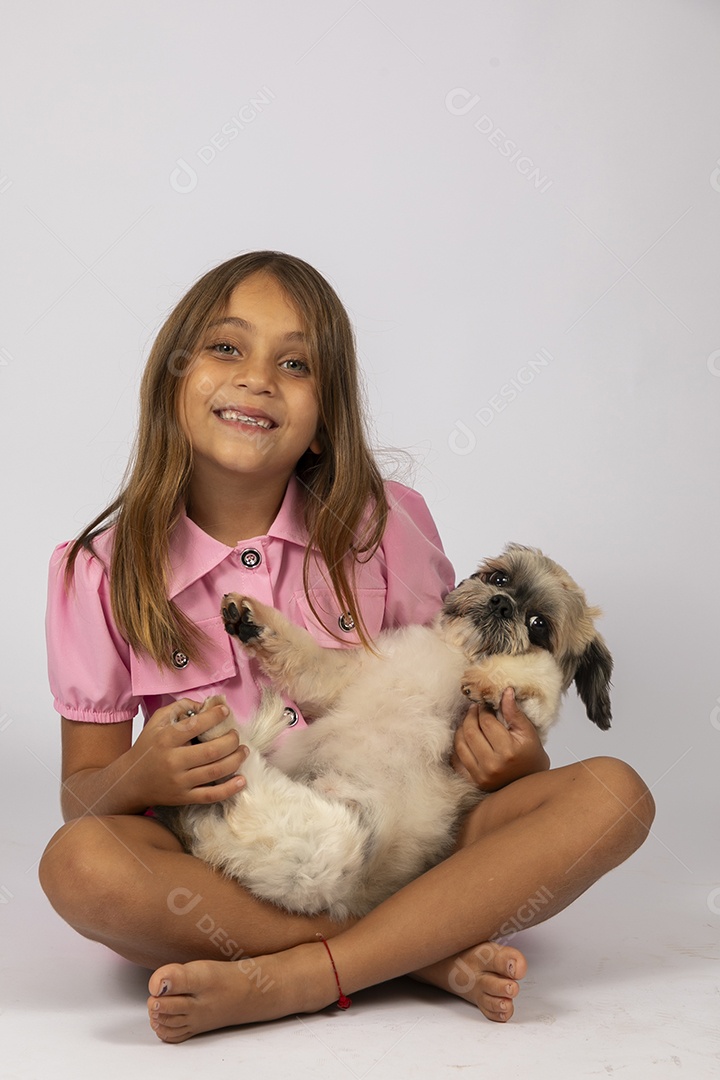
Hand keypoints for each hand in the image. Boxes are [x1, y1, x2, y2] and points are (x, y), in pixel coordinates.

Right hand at [126, 698, 248, 806]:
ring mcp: (179, 782)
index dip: (215, 716)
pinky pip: (211, 795)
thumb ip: (180, 708)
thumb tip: (206, 705)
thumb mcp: (157, 722)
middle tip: (236, 735)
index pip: (195, 725)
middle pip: (212, 751)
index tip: (225, 711)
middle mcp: (173, 761)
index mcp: (166, 739)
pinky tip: (242, 780)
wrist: (130, 781)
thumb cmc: (147, 748)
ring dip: (236, 760)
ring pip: (215, 771)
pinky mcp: (184, 798)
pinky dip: (229, 789)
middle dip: (231, 740)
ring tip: (243, 751)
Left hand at [451, 688, 549, 790]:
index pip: (486, 723)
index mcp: (508, 752)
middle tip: (474, 709)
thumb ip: (514, 712)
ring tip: (469, 721)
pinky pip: (456, 760)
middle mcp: (492, 765)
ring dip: (461, 728)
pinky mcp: (473, 781)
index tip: (485, 705)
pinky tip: (465, 738)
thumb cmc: (531, 755)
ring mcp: (480, 776)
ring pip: (460, 744)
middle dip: (470, 716)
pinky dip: (457, 746)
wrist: (529, 782)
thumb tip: (506, 691)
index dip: (483, 710)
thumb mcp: (527, 732)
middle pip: (470, 732)